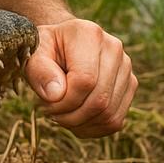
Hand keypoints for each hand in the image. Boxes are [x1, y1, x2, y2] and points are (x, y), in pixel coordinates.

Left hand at [26, 18, 135, 137]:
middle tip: (51, 113)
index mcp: (89, 35)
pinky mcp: (129, 85)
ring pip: (109, 114)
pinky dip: (93, 128)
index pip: (85, 81)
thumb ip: (39, 72)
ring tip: (62, 116)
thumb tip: (56, 95)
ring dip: (81, 124)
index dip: (64, 101)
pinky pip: (115, 120)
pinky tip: (75, 120)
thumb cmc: (45, 51)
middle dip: (71, 116)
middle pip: (100, 100)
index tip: (45, 103)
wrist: (62, 46)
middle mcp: (114, 48)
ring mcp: (126, 68)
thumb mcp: (33, 55)